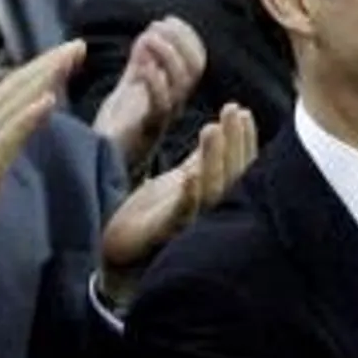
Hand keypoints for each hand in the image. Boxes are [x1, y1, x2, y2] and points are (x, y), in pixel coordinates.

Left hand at [92, 16, 208, 174]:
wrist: (99, 172)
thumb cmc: (114, 132)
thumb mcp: (129, 92)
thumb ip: (140, 67)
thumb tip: (148, 35)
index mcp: (171, 95)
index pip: (195, 62)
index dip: (186, 38)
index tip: (166, 20)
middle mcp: (173, 107)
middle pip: (194, 68)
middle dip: (180, 41)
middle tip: (158, 25)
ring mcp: (162, 119)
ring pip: (181, 83)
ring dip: (167, 55)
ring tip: (147, 37)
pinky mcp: (146, 131)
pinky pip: (160, 104)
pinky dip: (154, 79)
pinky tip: (141, 62)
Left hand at [98, 103, 258, 306]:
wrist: (115, 247)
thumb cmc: (147, 216)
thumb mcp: (177, 180)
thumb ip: (200, 161)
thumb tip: (221, 133)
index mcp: (210, 198)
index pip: (237, 167)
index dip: (242, 140)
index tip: (240, 110)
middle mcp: (206, 213)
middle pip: (231, 177)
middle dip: (234, 144)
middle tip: (233, 112)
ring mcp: (187, 226)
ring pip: (210, 192)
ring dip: (214, 161)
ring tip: (212, 129)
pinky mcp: (162, 236)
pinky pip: (180, 216)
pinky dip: (188, 196)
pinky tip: (189, 175)